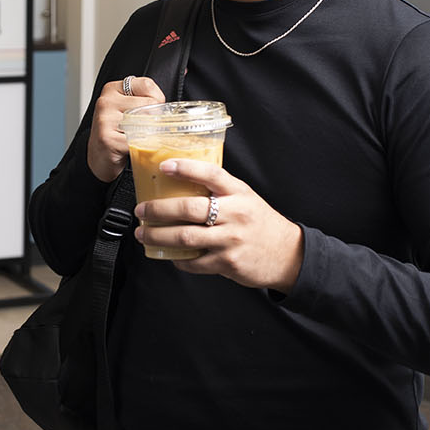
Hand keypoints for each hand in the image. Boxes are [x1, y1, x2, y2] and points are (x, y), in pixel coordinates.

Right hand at [86, 74, 165, 181]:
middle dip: (154, 120)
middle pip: (149, 104)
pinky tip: (133, 149)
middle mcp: (106, 101)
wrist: (99, 159)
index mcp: (113, 89)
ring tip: (138, 139)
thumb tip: (187, 71)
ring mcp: (105, 119)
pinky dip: (142, 148)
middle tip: (144, 130)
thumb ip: (149, 96)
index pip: (148, 85)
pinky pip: (138, 140)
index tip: (149, 112)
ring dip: (150, 134)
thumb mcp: (130, 108)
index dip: (156, 101)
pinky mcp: (107, 138)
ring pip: (146, 122)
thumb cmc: (119, 132)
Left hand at [134, 159, 304, 291]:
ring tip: (144, 233)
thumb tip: (181, 181)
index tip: (164, 166)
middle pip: (189, 209)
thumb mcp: (245, 197)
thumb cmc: (260, 223)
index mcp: (239, 193)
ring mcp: (230, 239)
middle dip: (158, 209)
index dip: (186, 168)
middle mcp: (235, 214)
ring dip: (158, 235)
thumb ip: (220, 190)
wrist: (287, 254)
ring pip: (185, 237)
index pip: (211, 174)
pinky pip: (194, 262)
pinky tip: (168, 253)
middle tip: (142, 210)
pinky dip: (176, 258)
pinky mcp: (227, 262)